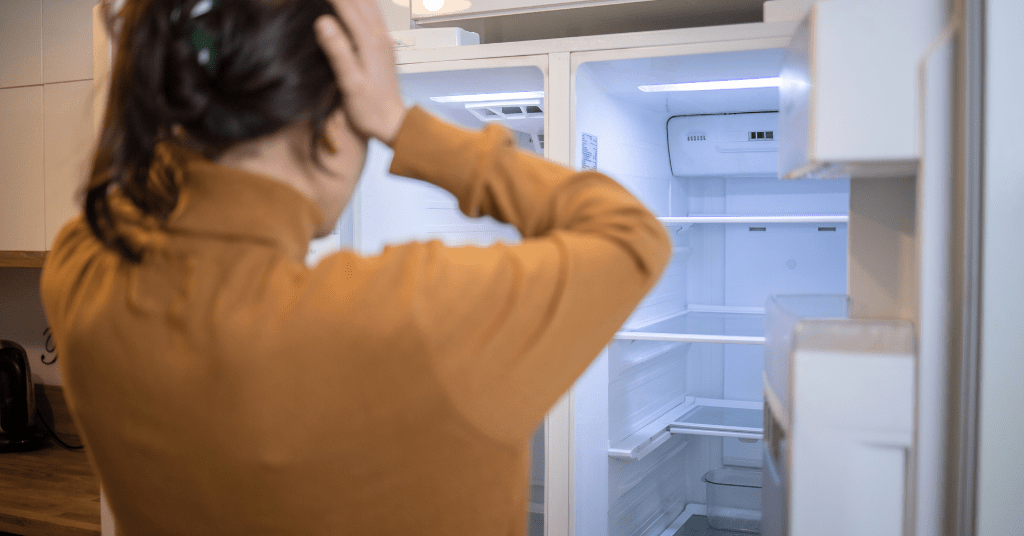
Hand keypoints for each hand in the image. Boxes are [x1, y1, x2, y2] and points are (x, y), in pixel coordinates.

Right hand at [314, 0, 406, 145]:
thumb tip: (322, 21)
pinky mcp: (385, 46)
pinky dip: (362, 4)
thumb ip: (337, 51)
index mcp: (369, 43)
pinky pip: (374, 14)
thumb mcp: (350, 83)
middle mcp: (380, 36)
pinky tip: (356, 4)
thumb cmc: (369, 109)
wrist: (393, 124)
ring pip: (370, 5)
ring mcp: (385, 40)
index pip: (346, 6)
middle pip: (361, 1)